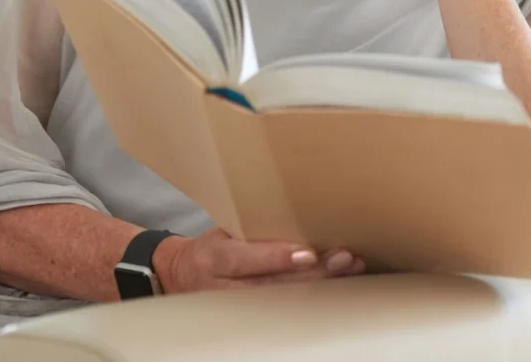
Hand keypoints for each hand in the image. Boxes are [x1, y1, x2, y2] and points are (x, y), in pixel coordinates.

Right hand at [151, 228, 364, 293]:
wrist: (181, 277)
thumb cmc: (210, 247)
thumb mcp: (222, 230)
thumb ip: (253, 229)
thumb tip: (298, 211)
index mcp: (214, 258)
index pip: (246, 261)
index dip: (277, 258)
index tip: (308, 253)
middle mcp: (224, 288)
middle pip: (272, 286)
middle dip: (312, 274)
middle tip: (344, 258)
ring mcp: (236, 310)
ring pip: (283, 301)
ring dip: (321, 285)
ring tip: (349, 268)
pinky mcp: (249, 319)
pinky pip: (284, 309)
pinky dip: (313, 295)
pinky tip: (338, 283)